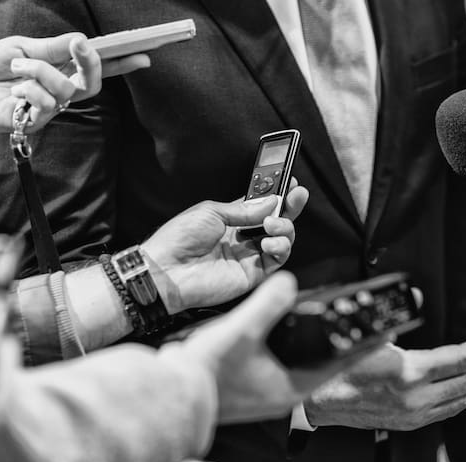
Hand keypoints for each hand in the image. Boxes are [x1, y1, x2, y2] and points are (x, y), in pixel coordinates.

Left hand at [0, 33, 149, 133]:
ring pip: (67, 90)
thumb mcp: (24, 48)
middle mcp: (61, 91)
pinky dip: (28, 89)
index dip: (120, 64)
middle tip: (78, 45)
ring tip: (16, 68)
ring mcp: (51, 109)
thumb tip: (82, 40)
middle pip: (93, 84)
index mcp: (60, 70)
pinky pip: (47, 103)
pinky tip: (13, 91)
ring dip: (39, 71)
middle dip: (91, 63)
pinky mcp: (37, 122)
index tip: (143, 56)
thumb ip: (53, 49)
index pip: (96, 69)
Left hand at [141, 179, 308, 313]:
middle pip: (276, 220)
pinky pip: (276, 260)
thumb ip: (245, 209)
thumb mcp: (212, 211)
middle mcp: (242, 237)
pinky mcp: (252, 274)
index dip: (277, 194)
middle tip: (298, 195)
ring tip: (272, 224)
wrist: (167, 270)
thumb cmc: (179, 238)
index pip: (261, 205)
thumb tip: (272, 201)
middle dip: (290, 207)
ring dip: (284, 228)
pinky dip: (280, 248)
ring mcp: (248, 256)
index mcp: (231, 219)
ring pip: (281, 240)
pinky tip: (270, 242)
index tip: (291, 182)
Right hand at [176, 272, 385, 422]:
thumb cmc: (205, 371)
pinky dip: (290, 344)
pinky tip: (286, 329)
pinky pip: (281, 360)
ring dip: (312, 341)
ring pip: (301, 361)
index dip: (359, 346)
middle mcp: (282, 391)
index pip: (337, 365)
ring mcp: (267, 388)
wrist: (170, 391)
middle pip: (322, 362)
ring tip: (324, 318)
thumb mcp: (240, 331)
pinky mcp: (252, 382)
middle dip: (336, 341)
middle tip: (353, 318)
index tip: (379, 328)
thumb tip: (289, 282)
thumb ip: (268, 304)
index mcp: (289, 387)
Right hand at [304, 333, 465, 430]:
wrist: (319, 400)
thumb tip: (414, 299)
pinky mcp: (410, 421)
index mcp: (406, 373)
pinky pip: (451, 409)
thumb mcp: (365, 336)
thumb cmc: (336, 368)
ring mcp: (415, 413)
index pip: (460, 359)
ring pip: (464, 399)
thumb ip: (394, 320)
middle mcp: (416, 397)